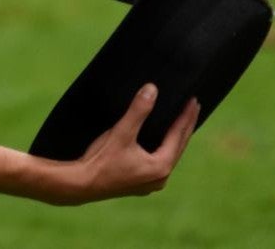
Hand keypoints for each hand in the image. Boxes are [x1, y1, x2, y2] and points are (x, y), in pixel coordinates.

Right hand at [58, 84, 199, 204]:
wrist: (80, 185)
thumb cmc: (101, 160)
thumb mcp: (121, 133)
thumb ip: (138, 111)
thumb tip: (152, 89)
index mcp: (160, 166)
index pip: (179, 136)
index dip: (186, 117)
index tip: (193, 101)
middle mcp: (160, 178)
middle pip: (178, 147)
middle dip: (185, 126)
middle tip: (194, 107)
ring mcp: (150, 183)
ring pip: (169, 156)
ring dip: (175, 139)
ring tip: (181, 123)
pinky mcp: (139, 184)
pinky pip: (158, 162)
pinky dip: (163, 149)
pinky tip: (159, 144)